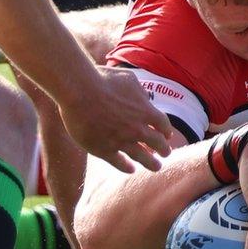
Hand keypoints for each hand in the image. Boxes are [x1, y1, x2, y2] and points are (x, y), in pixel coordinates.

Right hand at [54, 65, 182, 173]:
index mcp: (145, 111)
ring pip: (142, 157)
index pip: (163, 125)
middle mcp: (137, 129)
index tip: (167, 136)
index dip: (166, 131)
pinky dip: (127, 167)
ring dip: (151, 163)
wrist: (79, 91)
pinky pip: (119, 163)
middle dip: (164, 150)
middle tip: (166, 154)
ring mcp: (121, 141)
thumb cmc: (103, 80)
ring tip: (156, 167)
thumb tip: (145, 98)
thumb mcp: (128, 79)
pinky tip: (131, 169)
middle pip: (157, 144)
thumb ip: (139, 91)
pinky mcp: (104, 150)